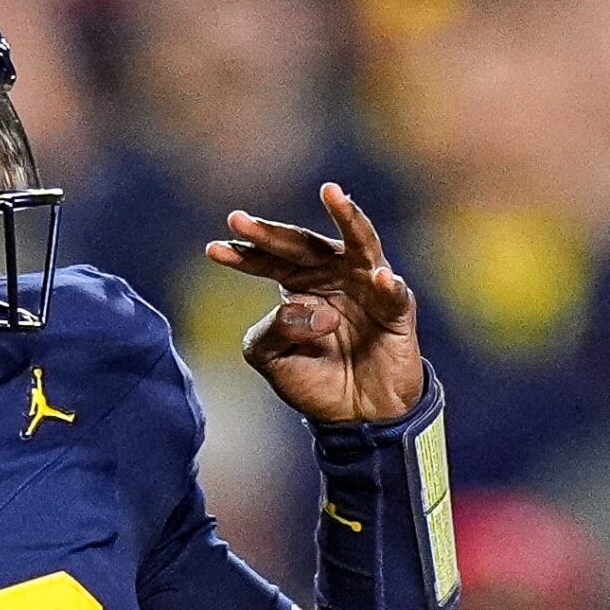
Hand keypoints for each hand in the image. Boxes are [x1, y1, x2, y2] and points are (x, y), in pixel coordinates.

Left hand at [209, 183, 424, 424]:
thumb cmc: (315, 380)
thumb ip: (271, 331)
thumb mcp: (273, 359)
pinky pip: (393, 294)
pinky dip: (386, 285)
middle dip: (271, 233)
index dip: (243, 254)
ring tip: (333, 193)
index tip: (212, 250)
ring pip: (360, 243)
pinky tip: (377, 278)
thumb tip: (301, 304)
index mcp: (299, 285)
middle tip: (239, 219)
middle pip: (302, 245)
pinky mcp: (397, 310)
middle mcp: (333, 276)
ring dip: (348, 217)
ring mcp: (367, 287)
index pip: (268, 262)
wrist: (357, 417)